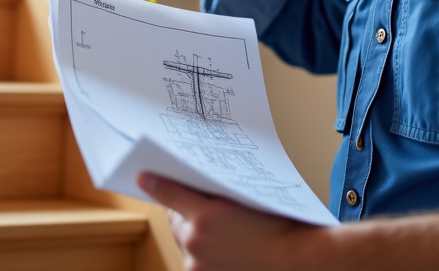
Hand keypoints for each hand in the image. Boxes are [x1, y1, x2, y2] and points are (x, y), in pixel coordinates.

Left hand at [137, 172, 311, 270]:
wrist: (295, 260)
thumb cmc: (278, 225)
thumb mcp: (247, 198)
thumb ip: (216, 194)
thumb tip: (197, 189)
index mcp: (205, 215)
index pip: (170, 193)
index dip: (156, 183)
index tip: (142, 176)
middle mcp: (195, 241)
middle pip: (176, 220)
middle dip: (186, 214)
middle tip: (204, 209)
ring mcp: (197, 264)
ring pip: (185, 243)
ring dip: (195, 238)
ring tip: (223, 236)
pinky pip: (194, 261)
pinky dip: (203, 257)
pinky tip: (224, 253)